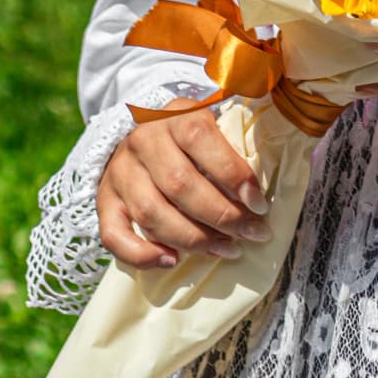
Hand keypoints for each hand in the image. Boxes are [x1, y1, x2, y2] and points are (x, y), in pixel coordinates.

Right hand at [97, 99, 267, 269]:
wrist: (142, 132)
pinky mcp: (105, 201)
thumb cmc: (193, 135)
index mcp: (174, 116)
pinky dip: (142, 254)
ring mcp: (121, 173)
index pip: (201, 141)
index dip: (234, 175)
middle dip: (222, 217)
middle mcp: (143, 141)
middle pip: (180, 185)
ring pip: (152, 213)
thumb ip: (238, 137)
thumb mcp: (215, 121)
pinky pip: (114, 235)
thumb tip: (272, 169)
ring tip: (227, 250)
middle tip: (252, 234)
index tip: (260, 204)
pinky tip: (173, 261)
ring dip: (194, 240)